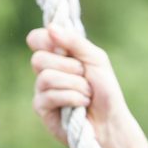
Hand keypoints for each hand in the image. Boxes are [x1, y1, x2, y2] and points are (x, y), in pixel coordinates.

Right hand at [26, 25, 135, 145]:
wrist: (110, 121)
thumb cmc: (105, 90)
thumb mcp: (96, 59)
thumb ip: (75, 42)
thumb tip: (50, 27)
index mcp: (58, 56)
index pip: (36, 39)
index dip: (44, 40)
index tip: (63, 48)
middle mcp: (45, 71)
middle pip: (38, 59)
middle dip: (68, 67)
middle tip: (83, 75)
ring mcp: (41, 90)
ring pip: (46, 78)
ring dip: (74, 85)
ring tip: (87, 93)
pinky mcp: (42, 109)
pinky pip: (50, 96)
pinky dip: (72, 98)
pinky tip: (81, 105)